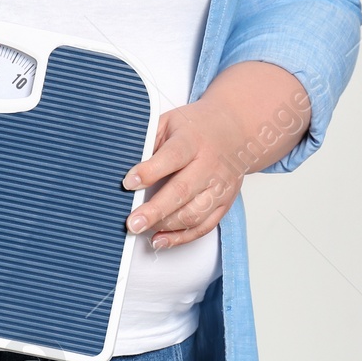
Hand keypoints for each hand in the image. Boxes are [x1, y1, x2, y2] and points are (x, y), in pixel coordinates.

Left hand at [122, 98, 246, 249]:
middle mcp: (209, 165)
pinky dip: (181, 237)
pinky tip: (162, 239)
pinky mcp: (224, 203)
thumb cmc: (198, 128)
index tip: (128, 183)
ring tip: (142, 229)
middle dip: (155, 210)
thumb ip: (149, 140)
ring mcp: (219, 186)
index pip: (172, 157)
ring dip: (166, 226)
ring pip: (194, 214)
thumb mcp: (170, 122)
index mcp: (192, 141)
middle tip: (133, 223)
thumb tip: (123, 163)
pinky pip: (204, 226)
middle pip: (182, 191)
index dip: (149, 171)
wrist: (238, 130)